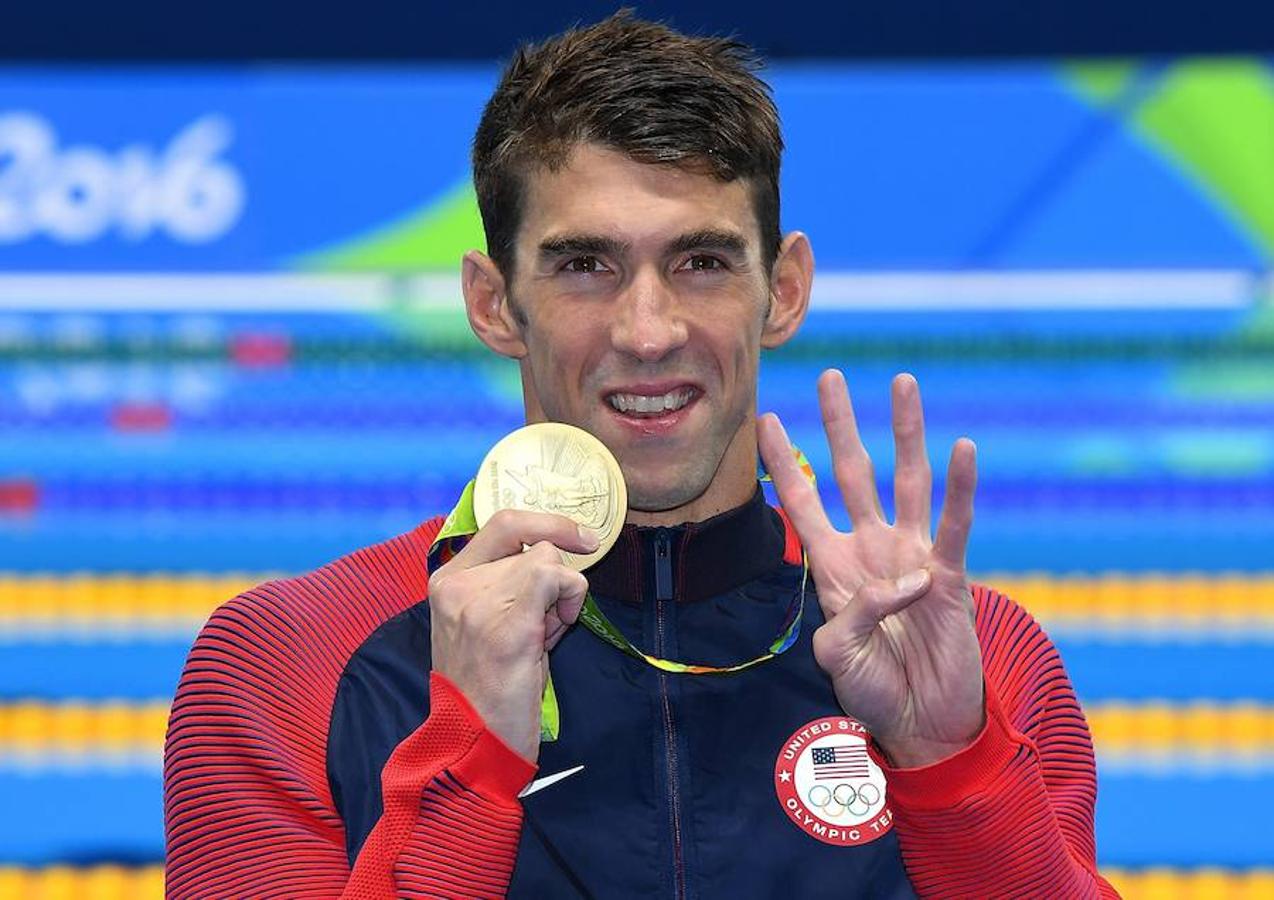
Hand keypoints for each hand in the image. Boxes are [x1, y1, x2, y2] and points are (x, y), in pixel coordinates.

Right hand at [428, 509, 597, 762]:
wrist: (473, 743)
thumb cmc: (487, 690)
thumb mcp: (484, 624)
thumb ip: (505, 585)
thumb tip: (555, 556)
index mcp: (446, 581)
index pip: (502, 523)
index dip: (548, 521)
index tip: (582, 536)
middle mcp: (457, 584)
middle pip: (534, 545)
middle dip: (554, 581)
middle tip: (545, 625)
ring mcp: (480, 600)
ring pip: (550, 560)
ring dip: (561, 597)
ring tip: (541, 638)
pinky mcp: (509, 622)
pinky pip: (558, 578)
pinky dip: (570, 599)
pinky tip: (555, 634)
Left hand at [758, 370, 982, 767]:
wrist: (919, 723)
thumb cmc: (872, 690)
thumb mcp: (835, 655)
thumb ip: (852, 614)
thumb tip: (903, 581)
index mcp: (833, 565)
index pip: (803, 501)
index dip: (785, 463)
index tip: (766, 420)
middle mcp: (870, 548)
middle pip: (853, 472)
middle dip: (840, 425)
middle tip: (830, 376)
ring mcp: (911, 555)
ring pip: (907, 480)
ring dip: (906, 432)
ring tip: (903, 383)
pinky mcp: (950, 575)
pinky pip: (955, 524)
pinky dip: (961, 488)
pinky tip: (964, 448)